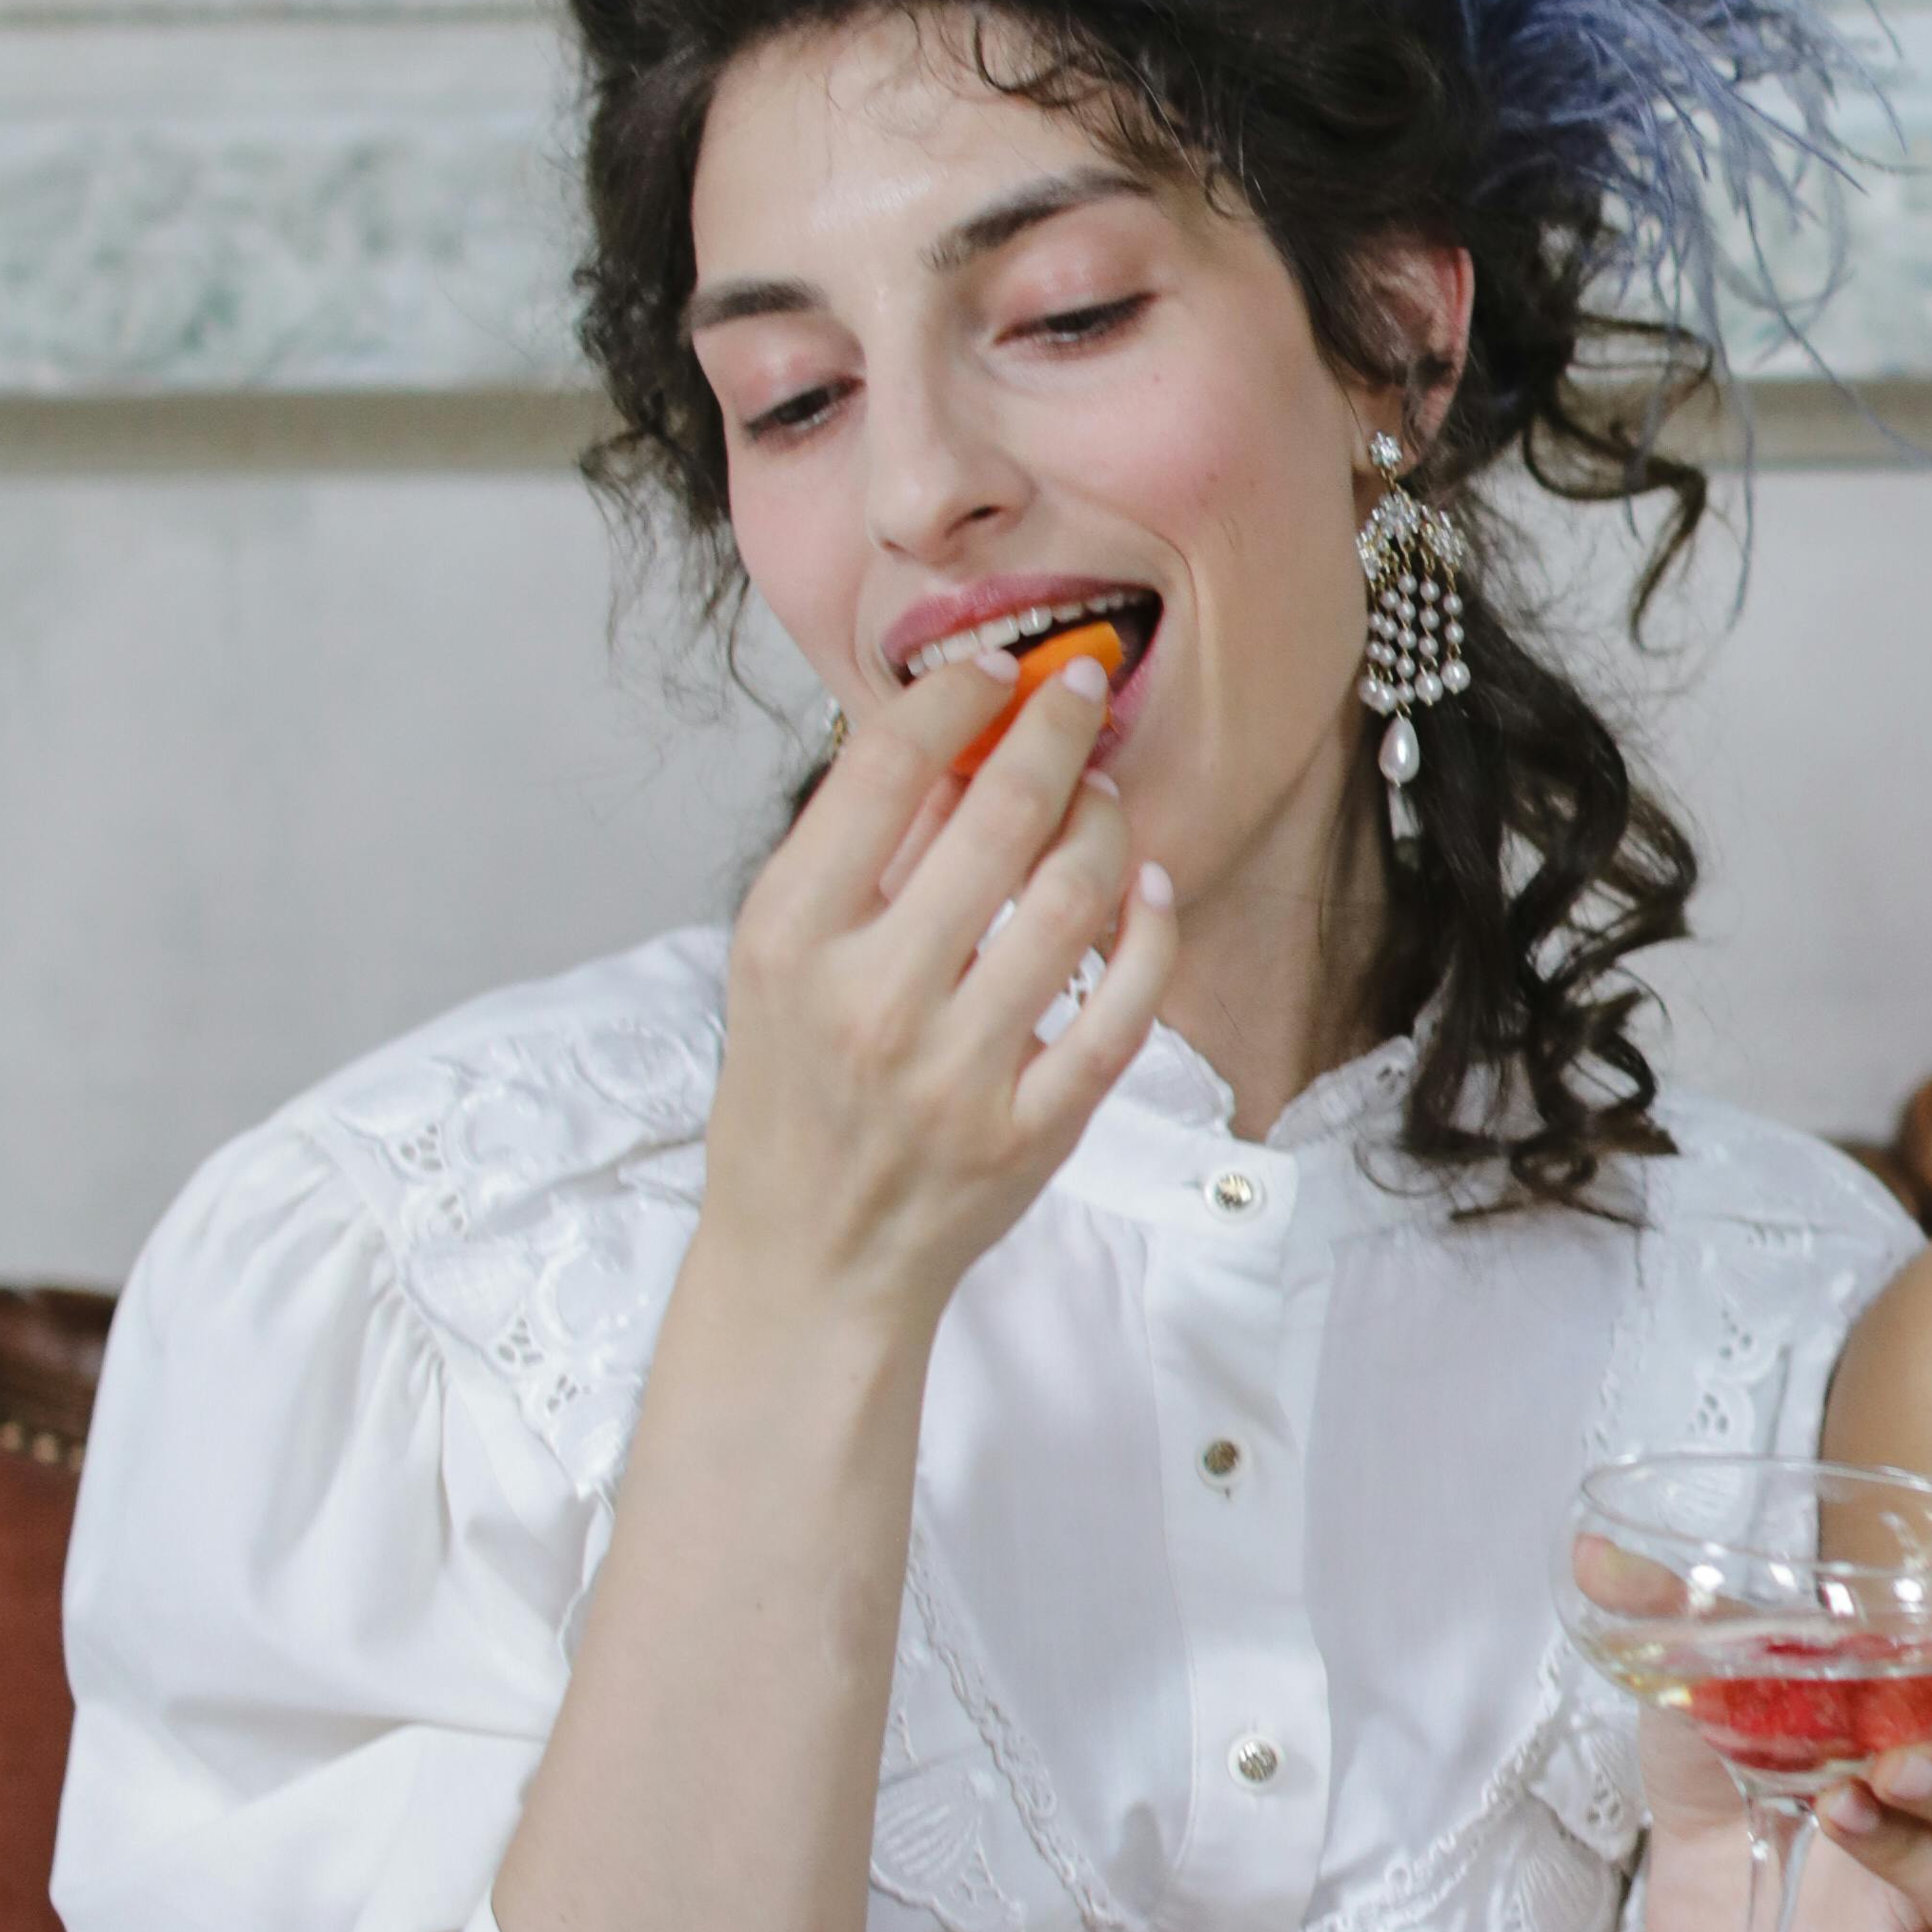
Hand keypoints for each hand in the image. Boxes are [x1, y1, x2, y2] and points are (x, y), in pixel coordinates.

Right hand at [701, 649, 1180, 1344]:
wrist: (807, 1262)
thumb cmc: (790, 1097)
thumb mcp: (780, 965)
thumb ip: (862, 856)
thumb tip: (957, 739)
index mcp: (789, 940)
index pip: (883, 770)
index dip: (955, 697)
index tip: (996, 670)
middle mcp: (871, 999)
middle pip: (998, 815)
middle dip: (1056, 727)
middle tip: (1085, 688)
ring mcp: (956, 1071)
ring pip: (1074, 897)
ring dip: (1105, 822)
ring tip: (1103, 796)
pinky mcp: (1030, 1130)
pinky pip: (1125, 1005)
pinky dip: (1150, 927)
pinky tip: (1148, 886)